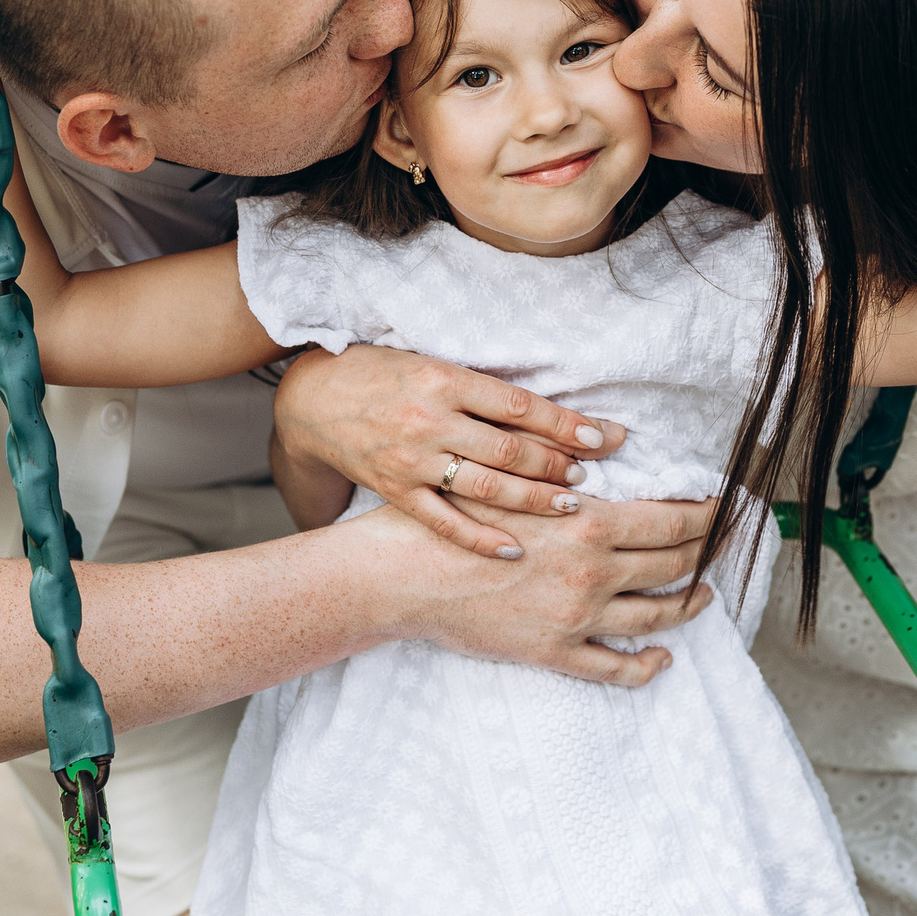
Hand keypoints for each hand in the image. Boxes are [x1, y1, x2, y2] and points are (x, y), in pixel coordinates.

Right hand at [274, 344, 627, 559]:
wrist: (314, 400)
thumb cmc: (384, 375)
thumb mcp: (434, 366)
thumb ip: (484, 390)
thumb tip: (550, 414)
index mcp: (444, 379)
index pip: (520, 405)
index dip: (565, 424)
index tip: (602, 438)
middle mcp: (430, 419)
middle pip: (511, 449)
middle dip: (559, 465)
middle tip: (591, 477)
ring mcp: (412, 459)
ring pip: (486, 486)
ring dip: (534, 499)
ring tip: (570, 506)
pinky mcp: (395, 491)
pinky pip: (444, 521)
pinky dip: (482, 538)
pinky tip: (515, 549)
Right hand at [368, 495, 717, 685]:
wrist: (403, 576)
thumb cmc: (455, 515)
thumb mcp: (517, 481)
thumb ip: (569, 473)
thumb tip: (612, 450)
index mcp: (591, 523)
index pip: (674, 519)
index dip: (708, 514)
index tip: (726, 507)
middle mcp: (595, 573)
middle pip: (675, 563)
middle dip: (708, 551)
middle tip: (726, 543)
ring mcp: (578, 617)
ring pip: (658, 615)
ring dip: (690, 603)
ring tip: (705, 595)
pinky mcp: (554, 652)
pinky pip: (615, 667)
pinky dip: (647, 665)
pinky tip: (662, 658)